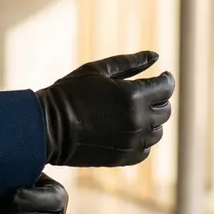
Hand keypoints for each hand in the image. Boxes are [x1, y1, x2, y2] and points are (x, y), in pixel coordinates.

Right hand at [34, 51, 173, 167]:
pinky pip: (145, 149)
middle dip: (158, 100)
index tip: (161, 76)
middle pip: (165, 110)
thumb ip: (130, 63)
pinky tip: (126, 131)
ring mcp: (132, 141)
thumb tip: (156, 56)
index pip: (166, 87)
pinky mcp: (124, 158)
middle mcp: (138, 120)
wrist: (47, 127)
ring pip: (157, 131)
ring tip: (132, 114)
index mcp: (133, 95)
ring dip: (150, 121)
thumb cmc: (69, 93)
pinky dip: (141, 140)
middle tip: (143, 95)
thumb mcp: (97, 71)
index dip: (165, 80)